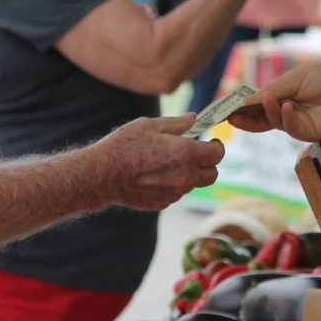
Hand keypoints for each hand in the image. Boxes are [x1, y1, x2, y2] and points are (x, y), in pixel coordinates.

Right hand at [95, 115, 223, 210]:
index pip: (217, 153)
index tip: (209, 141)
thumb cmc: (124, 146)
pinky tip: (156, 175)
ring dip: (190, 174)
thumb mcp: (150, 125)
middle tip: (195, 153)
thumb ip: (177, 123)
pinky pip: (177, 192)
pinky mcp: (164, 202)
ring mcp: (175, 192)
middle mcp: (185, 176)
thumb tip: (194, 118)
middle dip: (208, 163)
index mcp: (186, 154)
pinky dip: (174, 184)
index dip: (215, 145)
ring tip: (169, 162)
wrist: (102, 175)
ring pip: (194, 184)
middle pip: (212, 174)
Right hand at [228, 63, 320, 141]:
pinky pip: (288, 127)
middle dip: (244, 118)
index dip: (240, 106)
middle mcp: (284, 110)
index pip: (255, 104)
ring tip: (269, 99)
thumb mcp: (294, 80)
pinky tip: (289, 107)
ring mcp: (294, 123)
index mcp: (280, 95)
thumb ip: (271, 92)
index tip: (225, 108)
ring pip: (271, 123)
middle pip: (258, 118)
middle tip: (230, 117)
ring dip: (267, 112)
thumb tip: (246, 102)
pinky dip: (285, 117)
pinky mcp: (305, 133)